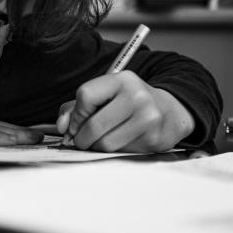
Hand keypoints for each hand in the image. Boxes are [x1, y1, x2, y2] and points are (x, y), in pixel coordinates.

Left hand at [56, 74, 194, 151]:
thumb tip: (62, 127)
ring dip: (97, 147)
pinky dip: (115, 152)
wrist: (171, 112)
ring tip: (102, 141)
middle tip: (82, 141)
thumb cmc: (130, 104)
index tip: (75, 125)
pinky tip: (122, 142)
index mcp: (122, 80)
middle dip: (81, 138)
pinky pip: (121, 153)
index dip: (75, 115)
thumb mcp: (107, 95)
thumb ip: (77, 107)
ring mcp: (147, 119)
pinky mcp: (153, 139)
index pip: (85, 95)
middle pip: (93, 126)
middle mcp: (137, 96)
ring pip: (105, 144)